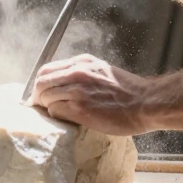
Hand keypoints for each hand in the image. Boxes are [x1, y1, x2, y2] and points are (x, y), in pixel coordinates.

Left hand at [32, 54, 152, 135]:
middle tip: (42, 107)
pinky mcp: (80, 108)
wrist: (146, 103)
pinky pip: (55, 111)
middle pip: (41, 82)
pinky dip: (55, 116)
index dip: (40, 84)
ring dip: (46, 107)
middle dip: (37, 96)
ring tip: (54, 115)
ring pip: (45, 97)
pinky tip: (65, 119)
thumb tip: (66, 84)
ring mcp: (77, 90)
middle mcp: (77, 72)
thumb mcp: (103, 71)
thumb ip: (83, 74)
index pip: (47, 69)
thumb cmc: (129, 92)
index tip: (42, 94)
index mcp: (82, 62)